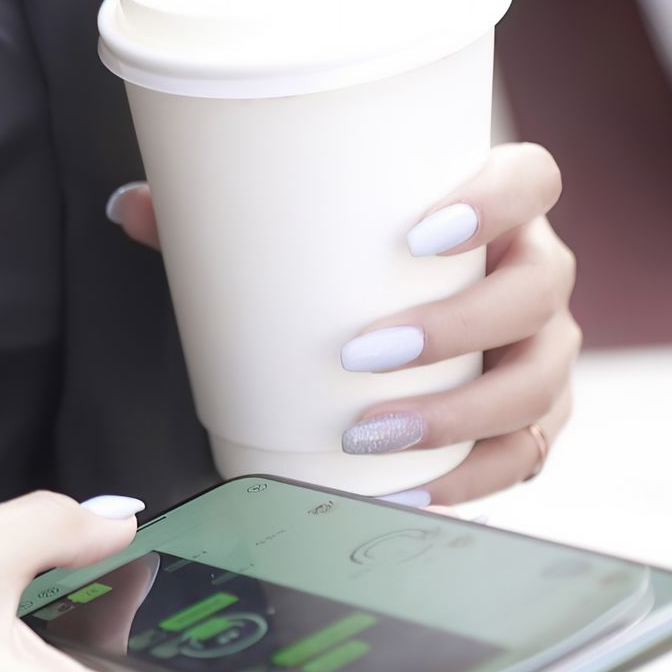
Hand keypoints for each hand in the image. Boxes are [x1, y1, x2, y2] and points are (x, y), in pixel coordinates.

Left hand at [110, 141, 579, 506]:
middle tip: (364, 353)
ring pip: (537, 382)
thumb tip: (130, 207)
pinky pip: (523, 454)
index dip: (496, 201)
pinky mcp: (532, 418)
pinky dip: (472, 479)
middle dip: (458, 328)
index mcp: (499, 206)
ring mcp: (541, 349)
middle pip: (537, 292)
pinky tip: (417, 491)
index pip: (533, 179)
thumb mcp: (301, 226)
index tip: (421, 233)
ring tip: (374, 432)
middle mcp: (536, 273)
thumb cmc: (359, 256)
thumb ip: (223, 211)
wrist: (404, 302)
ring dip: (461, 414)